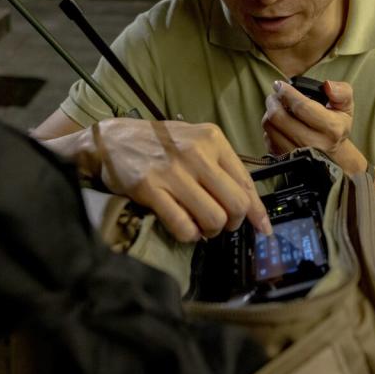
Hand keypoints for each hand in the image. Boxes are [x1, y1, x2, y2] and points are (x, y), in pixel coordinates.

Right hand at [88, 118, 271, 242]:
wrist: (111, 139)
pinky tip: (184, 228)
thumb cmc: (157, 143)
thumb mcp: (195, 141)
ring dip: (210, 231)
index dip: (257, 211)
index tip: (263, 228)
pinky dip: (188, 235)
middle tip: (221, 225)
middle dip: (232, 223)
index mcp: (212, 139)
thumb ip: (221, 166)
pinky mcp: (150, 188)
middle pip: (235, 204)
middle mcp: (196, 153)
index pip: (246, 182)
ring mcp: (172, 171)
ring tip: (200, 227)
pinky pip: (183, 226)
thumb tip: (248, 204)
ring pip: (213, 218)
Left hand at [262, 80, 357, 168]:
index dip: (287, 93)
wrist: (332, 154)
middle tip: (275, 95)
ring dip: (269, 113)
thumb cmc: (336, 125)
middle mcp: (314, 144)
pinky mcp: (285, 160)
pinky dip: (270, 127)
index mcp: (332, 128)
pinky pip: (267, 138)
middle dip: (273, 101)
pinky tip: (278, 123)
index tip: (279, 85)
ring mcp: (298, 155)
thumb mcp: (345, 106)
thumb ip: (341, 91)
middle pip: (279, 117)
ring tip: (276, 106)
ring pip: (269, 127)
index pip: (302, 107)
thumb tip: (327, 85)